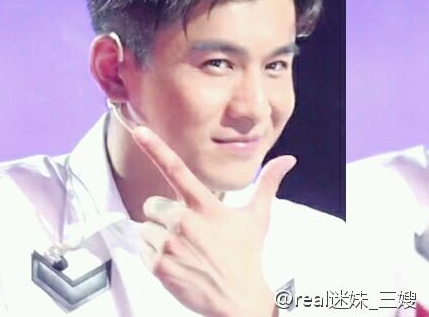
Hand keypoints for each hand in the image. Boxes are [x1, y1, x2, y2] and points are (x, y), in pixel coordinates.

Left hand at [131, 125, 293, 316]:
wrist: (237, 298)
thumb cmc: (247, 254)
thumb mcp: (259, 216)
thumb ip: (269, 183)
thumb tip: (289, 159)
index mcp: (205, 205)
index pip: (176, 170)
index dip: (155, 148)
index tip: (139, 129)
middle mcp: (183, 221)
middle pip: (152, 204)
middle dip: (164, 215)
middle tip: (187, 231)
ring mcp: (169, 245)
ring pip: (146, 228)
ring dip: (159, 237)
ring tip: (184, 249)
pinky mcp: (158, 266)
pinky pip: (143, 251)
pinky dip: (155, 257)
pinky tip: (177, 263)